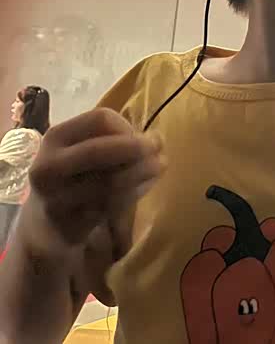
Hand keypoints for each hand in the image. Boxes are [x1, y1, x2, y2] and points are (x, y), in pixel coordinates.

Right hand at [18, 108, 164, 260]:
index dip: (126, 125)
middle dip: (136, 148)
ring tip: (160, 165)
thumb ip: (112, 139)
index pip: (99, 119)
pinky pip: (110, 206)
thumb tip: (157, 138)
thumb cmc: (74, 174)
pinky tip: (145, 186)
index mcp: (55, 138)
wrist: (45, 224)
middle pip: (99, 150)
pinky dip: (135, 193)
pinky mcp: (70, 225)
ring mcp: (57, 198)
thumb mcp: (80, 148)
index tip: (139, 135)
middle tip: (159, 148)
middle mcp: (50, 166)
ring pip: (109, 182)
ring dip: (142, 172)